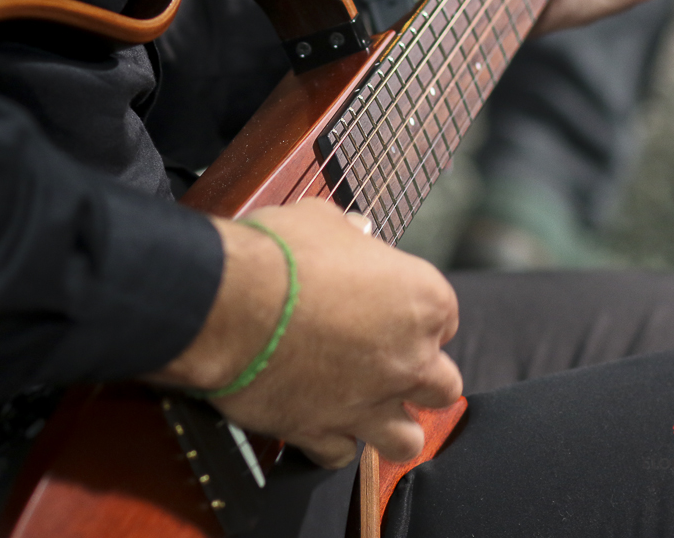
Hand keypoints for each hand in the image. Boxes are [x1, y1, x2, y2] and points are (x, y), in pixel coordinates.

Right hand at [146, 198, 462, 468]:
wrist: (228, 303)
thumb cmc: (278, 254)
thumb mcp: (321, 219)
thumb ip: (349, 232)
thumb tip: (356, 231)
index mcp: (421, 301)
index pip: (445, 319)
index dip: (414, 315)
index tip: (388, 310)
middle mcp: (408, 359)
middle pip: (441, 386)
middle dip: (419, 377)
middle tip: (384, 360)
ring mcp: (369, 402)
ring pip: (407, 438)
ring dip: (390, 424)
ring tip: (364, 405)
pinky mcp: (324, 431)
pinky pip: (343, 454)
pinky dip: (332, 441)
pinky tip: (317, 420)